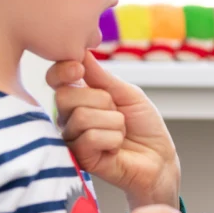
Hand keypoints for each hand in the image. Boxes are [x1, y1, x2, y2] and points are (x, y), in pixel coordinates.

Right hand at [49, 51, 180, 208]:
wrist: (159, 158)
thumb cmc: (144, 125)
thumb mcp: (128, 93)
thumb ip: (102, 77)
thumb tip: (81, 52)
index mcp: (79, 97)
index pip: (55, 78)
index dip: (63, 70)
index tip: (80, 68)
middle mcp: (69, 117)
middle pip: (64, 95)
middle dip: (101, 99)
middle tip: (117, 111)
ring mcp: (72, 139)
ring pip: (81, 117)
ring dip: (113, 122)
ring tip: (120, 132)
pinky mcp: (79, 160)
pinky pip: (89, 138)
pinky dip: (112, 139)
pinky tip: (116, 147)